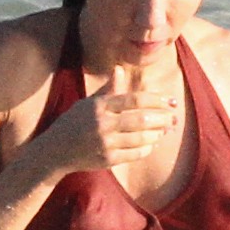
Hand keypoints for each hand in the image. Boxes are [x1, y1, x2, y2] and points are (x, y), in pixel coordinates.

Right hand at [13, 52, 176, 185]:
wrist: (55, 150)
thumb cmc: (74, 122)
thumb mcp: (89, 103)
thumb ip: (109, 89)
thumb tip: (120, 69)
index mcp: (99, 105)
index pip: (134, 99)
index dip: (156, 100)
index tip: (171, 101)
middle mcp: (102, 123)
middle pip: (141, 119)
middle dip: (162, 118)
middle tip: (174, 118)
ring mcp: (105, 143)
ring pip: (141, 138)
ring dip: (157, 134)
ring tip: (165, 130)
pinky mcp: (107, 159)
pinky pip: (135, 154)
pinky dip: (147, 148)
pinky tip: (152, 143)